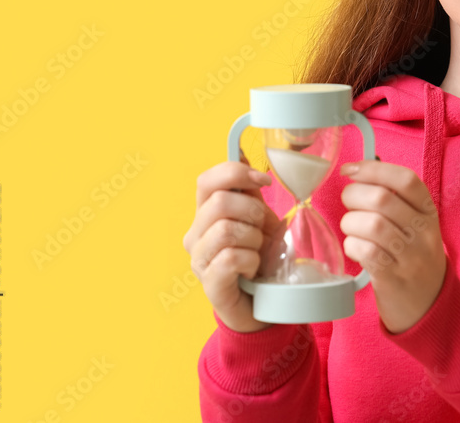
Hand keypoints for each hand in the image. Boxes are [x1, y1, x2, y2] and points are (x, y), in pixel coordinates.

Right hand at [183, 155, 281, 332]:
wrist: (263, 303)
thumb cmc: (259, 259)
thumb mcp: (259, 221)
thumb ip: (251, 194)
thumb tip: (244, 156)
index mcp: (205, 215)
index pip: (206, 181)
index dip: (235, 173)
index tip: (263, 181)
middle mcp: (195, 236)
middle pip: (220, 203)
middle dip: (253, 211)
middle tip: (262, 230)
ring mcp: (199, 261)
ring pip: (225, 230)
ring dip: (253, 239)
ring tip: (258, 252)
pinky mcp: (210, 284)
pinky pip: (230, 258)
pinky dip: (250, 260)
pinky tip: (252, 268)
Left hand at [339, 160, 445, 333]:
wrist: (429, 306)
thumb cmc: (413, 258)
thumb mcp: (415, 226)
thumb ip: (394, 200)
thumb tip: (360, 171)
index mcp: (429, 213)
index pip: (405, 180)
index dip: (373, 169)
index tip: (350, 170)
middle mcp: (424, 233)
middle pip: (382, 199)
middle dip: (353, 196)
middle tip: (348, 204)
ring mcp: (411, 257)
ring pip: (371, 225)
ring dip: (350, 223)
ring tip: (351, 229)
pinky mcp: (394, 279)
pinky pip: (366, 252)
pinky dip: (352, 246)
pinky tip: (355, 248)